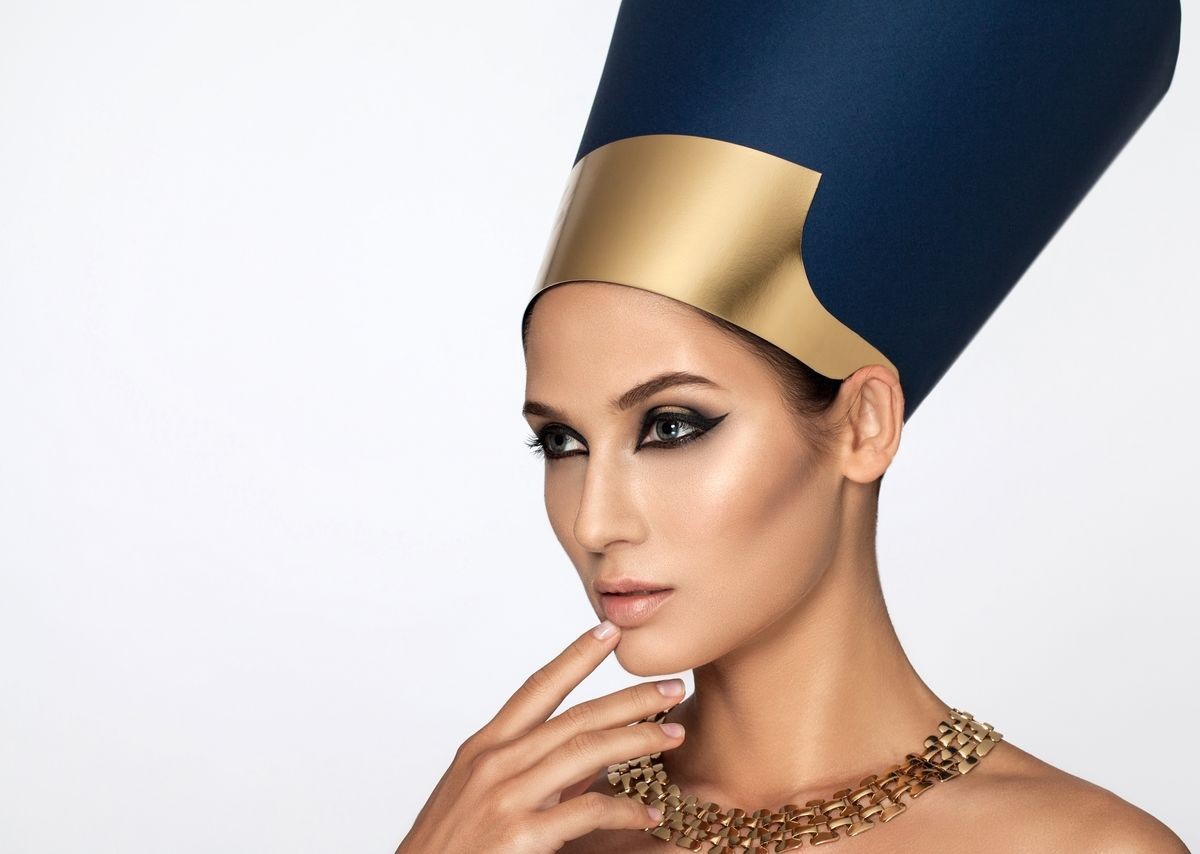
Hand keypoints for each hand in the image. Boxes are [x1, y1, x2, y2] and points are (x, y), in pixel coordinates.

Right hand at [395, 620, 686, 852]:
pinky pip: (588, 812)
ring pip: (587, 753)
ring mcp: (507, 798)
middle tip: (672, 686)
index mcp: (484, 747)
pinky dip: (624, 810)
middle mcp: (495, 763)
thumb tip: (588, 756)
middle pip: (576, 717)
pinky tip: (649, 812)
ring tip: (673, 734)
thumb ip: (530, 769)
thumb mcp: (480, 794)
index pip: (537, 688)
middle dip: (630, 698)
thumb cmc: (451, 848)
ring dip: (638, 740)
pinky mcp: (520, 836)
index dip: (575, 656)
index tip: (608, 631)